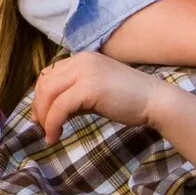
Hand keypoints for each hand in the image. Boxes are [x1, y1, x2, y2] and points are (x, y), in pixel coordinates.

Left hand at [33, 53, 165, 140]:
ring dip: (44, 117)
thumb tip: (50, 112)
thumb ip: (74, 97)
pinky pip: (60, 106)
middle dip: (39, 107)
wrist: (156, 101)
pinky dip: (53, 123)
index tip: (42, 116)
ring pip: (49, 94)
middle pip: (45, 83)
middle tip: (42, 128)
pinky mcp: (89, 87)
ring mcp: (85, 71)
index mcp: (82, 58)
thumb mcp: (95, 93)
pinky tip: (55, 136)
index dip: (40, 96)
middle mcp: (81, 60)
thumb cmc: (129, 100)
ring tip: (48, 134)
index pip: (49, 74)